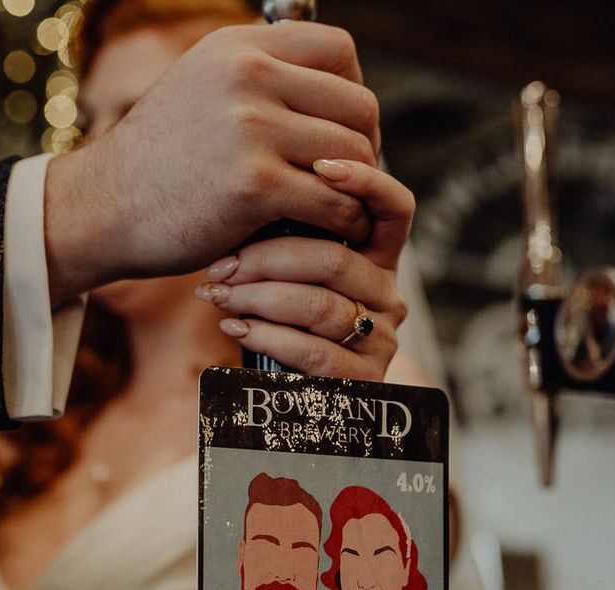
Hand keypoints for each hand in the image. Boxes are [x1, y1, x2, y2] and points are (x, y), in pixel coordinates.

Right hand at [46, 23, 379, 304]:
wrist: (104, 209)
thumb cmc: (162, 162)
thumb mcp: (205, 91)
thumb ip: (260, 82)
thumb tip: (332, 93)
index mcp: (240, 47)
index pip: (340, 50)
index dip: (354, 97)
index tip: (340, 136)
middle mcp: (248, 74)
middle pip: (359, 107)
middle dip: (366, 151)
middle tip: (347, 185)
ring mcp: (251, 128)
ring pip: (354, 157)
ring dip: (360, 193)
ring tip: (342, 213)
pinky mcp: (254, 186)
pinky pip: (336, 202)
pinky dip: (346, 224)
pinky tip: (332, 235)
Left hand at [195, 159, 413, 381]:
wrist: (288, 399)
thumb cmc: (278, 321)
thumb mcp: (288, 271)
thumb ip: (288, 235)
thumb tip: (250, 189)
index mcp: (377, 260)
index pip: (394, 209)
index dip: (366, 181)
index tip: (317, 165)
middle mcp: (388, 296)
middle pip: (336, 259)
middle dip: (269, 258)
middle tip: (222, 264)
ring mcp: (381, 340)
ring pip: (322, 306)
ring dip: (260, 298)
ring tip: (220, 294)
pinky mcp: (364, 380)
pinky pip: (314, 352)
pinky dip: (268, 337)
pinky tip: (235, 328)